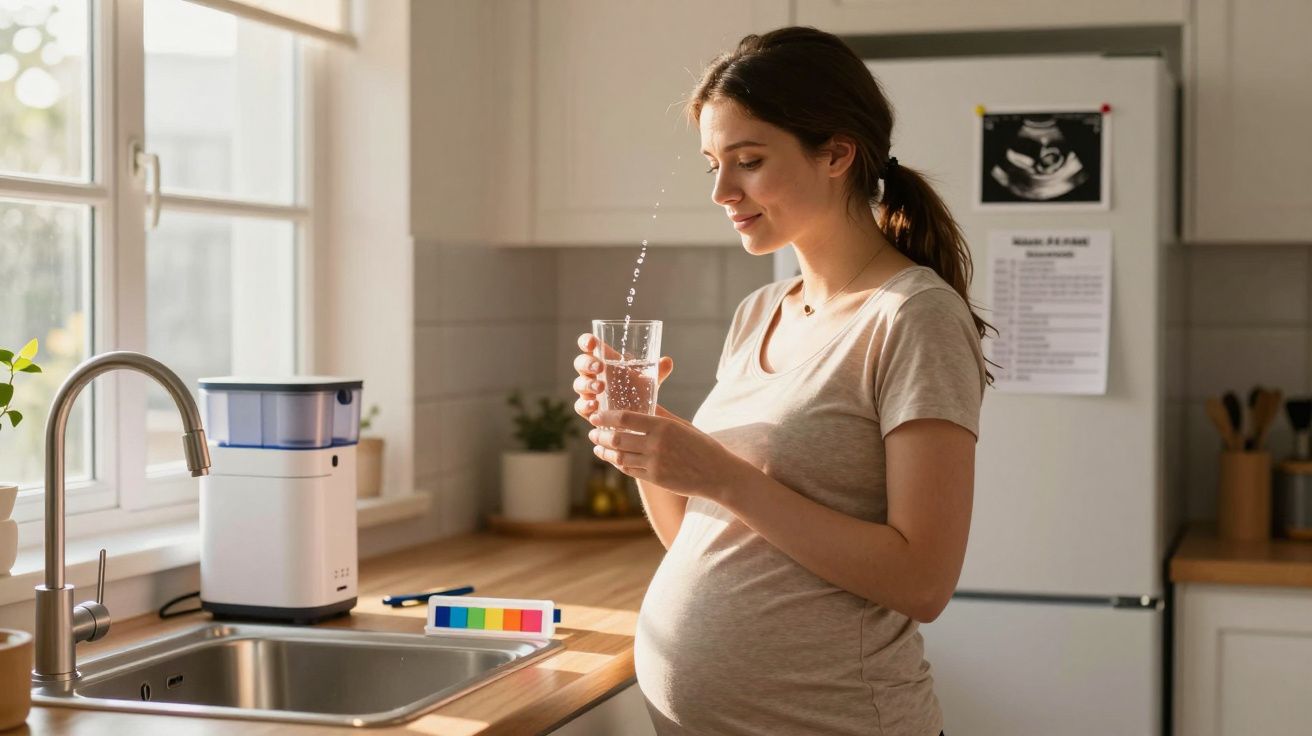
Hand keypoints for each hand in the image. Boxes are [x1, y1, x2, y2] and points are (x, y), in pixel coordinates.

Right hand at [572, 332, 677, 422]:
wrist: (637, 414)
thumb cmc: (637, 390)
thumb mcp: (649, 380)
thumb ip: (658, 371)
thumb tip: (667, 361)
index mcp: (603, 360)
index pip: (588, 345)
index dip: (586, 341)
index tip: (592, 343)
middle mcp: (592, 374)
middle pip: (580, 363)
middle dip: (587, 363)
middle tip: (600, 367)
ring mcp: (588, 392)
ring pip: (578, 384)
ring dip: (587, 384)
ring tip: (601, 387)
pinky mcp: (588, 410)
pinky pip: (580, 406)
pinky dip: (585, 405)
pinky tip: (595, 406)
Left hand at [587, 409, 752, 499]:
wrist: (717, 474)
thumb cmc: (701, 446)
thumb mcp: (682, 425)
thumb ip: (661, 415)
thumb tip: (643, 401)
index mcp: (663, 426)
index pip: (626, 419)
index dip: (606, 417)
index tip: (596, 415)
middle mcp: (656, 444)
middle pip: (617, 439)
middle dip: (600, 435)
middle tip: (592, 432)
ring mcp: (654, 463)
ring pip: (619, 457)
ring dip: (604, 452)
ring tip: (597, 447)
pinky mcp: (655, 478)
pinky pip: (629, 470)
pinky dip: (618, 464)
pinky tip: (613, 460)